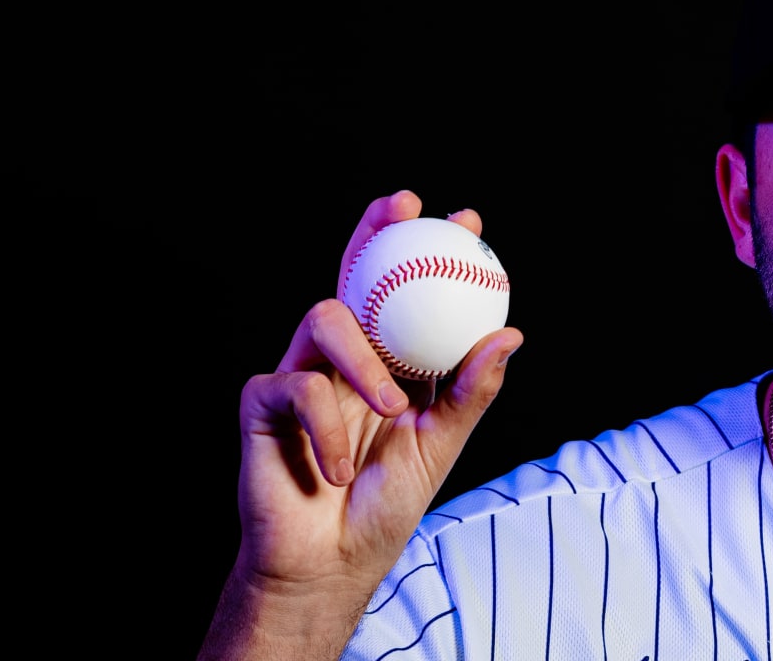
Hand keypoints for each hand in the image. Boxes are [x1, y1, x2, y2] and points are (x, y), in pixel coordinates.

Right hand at [199, 191, 522, 659]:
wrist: (329, 564)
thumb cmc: (384, 506)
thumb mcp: (440, 447)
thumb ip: (470, 392)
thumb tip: (510, 333)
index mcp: (391, 360)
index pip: (408, 291)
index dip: (429, 248)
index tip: (467, 220)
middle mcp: (345, 357)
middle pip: (354, 275)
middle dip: (375, 231)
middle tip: (405, 207)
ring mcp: (301, 373)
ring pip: (325, 318)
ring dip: (365, 361)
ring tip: (393, 409)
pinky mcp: (263, 403)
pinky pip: (295, 387)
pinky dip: (328, 427)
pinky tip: (340, 467)